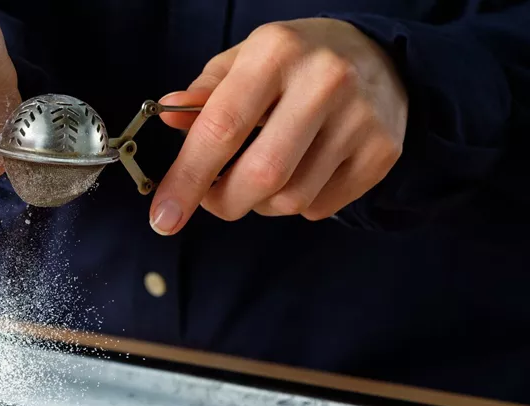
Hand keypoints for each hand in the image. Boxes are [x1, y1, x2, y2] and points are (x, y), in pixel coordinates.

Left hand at [151, 18, 407, 233]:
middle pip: (260, 176)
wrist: (378, 57)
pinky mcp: (382, 151)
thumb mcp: (244, 60)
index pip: (221, 128)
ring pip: (290, 200)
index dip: (187, 178)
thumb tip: (169, 118)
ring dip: (259, 203)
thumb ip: (204, 94)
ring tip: (259, 174)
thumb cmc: (294, 63)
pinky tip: (299, 171)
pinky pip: (320, 207)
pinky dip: (296, 203)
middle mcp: (324, 82)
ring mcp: (360, 119)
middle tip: (210, 199)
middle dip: (223, 202)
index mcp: (276, 52)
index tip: (163, 214)